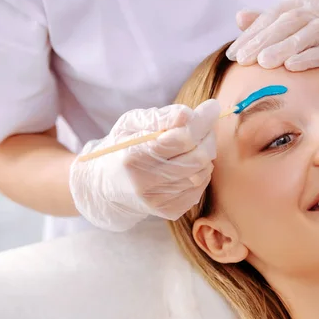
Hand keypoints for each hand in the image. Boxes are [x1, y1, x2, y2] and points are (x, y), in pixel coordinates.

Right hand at [70, 99, 220, 231]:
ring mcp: (158, 200)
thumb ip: (160, 117)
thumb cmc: (122, 147)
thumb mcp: (131, 124)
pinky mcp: (169, 211)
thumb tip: (189, 114)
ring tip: (192, 146)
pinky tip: (187, 165)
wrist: (106, 186)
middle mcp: (145, 182)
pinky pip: (199, 188)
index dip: (202, 121)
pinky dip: (201, 172)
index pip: (181, 138)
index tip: (212, 107)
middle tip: (204, 127)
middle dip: (207, 138)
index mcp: (134, 156)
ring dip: (205, 155)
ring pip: (202, 173)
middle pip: (197, 158)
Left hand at [226, 0, 318, 90]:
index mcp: (305, 2)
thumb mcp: (295, 33)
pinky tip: (292, 66)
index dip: (252, 34)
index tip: (234, 54)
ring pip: (309, 32)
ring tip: (264, 63)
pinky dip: (309, 57)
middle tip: (245, 59)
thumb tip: (240, 17)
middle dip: (264, 40)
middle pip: (289, 21)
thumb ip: (270, 25)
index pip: (273, 15)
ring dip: (284, 47)